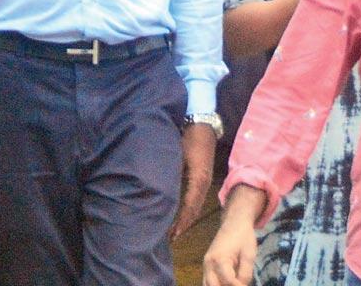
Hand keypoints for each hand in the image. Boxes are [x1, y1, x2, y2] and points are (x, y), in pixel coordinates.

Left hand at [171, 122, 215, 239]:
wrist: (202, 122)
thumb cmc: (187, 136)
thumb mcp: (175, 153)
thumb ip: (167, 172)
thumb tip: (155, 190)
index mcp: (199, 178)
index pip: (190, 205)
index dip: (182, 221)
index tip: (172, 235)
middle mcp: (204, 181)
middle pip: (195, 208)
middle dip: (184, 224)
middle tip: (170, 239)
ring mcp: (205, 179)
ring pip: (196, 204)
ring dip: (187, 218)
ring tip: (174, 231)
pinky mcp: (202, 176)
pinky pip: (196, 197)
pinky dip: (189, 209)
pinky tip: (180, 214)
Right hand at [203, 185, 266, 285]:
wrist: (234, 223)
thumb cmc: (243, 237)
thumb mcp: (249, 254)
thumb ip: (245, 273)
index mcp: (219, 259)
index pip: (228, 281)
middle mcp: (208, 264)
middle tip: (239, 285)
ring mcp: (205, 266)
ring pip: (207, 285)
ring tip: (232, 284)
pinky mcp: (206, 266)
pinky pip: (207, 281)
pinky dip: (215, 285)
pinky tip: (226, 283)